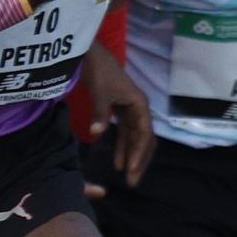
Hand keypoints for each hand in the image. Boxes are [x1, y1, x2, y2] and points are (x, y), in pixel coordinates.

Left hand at [81, 40, 155, 187]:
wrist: (92, 54)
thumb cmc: (98, 71)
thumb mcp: (99, 93)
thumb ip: (100, 113)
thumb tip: (96, 133)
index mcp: (140, 104)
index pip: (144, 134)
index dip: (138, 153)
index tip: (129, 170)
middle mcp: (139, 108)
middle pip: (144, 139)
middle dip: (138, 160)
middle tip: (132, 182)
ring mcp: (131, 109)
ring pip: (135, 138)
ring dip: (131, 156)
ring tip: (126, 176)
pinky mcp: (122, 109)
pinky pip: (126, 132)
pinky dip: (122, 146)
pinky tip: (117, 160)